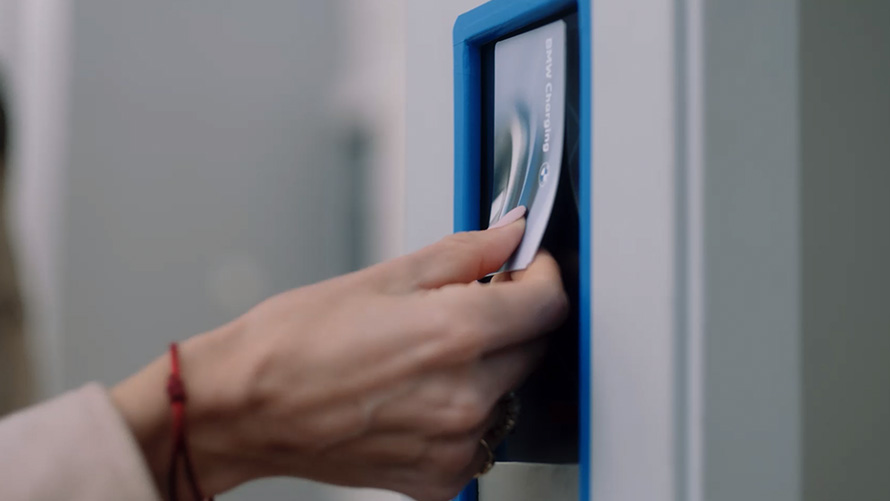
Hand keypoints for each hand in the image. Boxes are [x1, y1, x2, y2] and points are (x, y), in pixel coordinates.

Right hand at [112, 213, 567, 500]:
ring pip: (509, 393)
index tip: (526, 266)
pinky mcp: (439, 478)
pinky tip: (418, 395)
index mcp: (456, 336)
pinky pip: (479, 438)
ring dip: (487, 368)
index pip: (547, 304)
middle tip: (464, 303)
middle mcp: (466, 398)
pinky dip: (463, 414)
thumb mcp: (384, 277)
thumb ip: (464, 255)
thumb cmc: (294, 342)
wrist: (244, 408)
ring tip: (428, 353)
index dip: (541, 275)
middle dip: (510, 318)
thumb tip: (509, 235)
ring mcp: (454, 446)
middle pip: (532, 347)